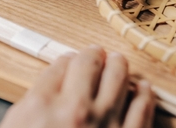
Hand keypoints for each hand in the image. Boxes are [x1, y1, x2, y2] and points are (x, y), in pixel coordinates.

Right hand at [0, 46, 154, 127]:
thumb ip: (31, 110)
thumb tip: (49, 89)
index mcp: (40, 108)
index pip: (59, 64)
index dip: (67, 60)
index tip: (71, 62)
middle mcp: (74, 109)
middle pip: (90, 61)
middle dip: (94, 56)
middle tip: (97, 56)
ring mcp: (106, 123)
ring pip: (120, 73)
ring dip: (119, 66)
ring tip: (119, 66)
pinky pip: (144, 105)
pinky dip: (144, 93)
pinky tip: (142, 90)